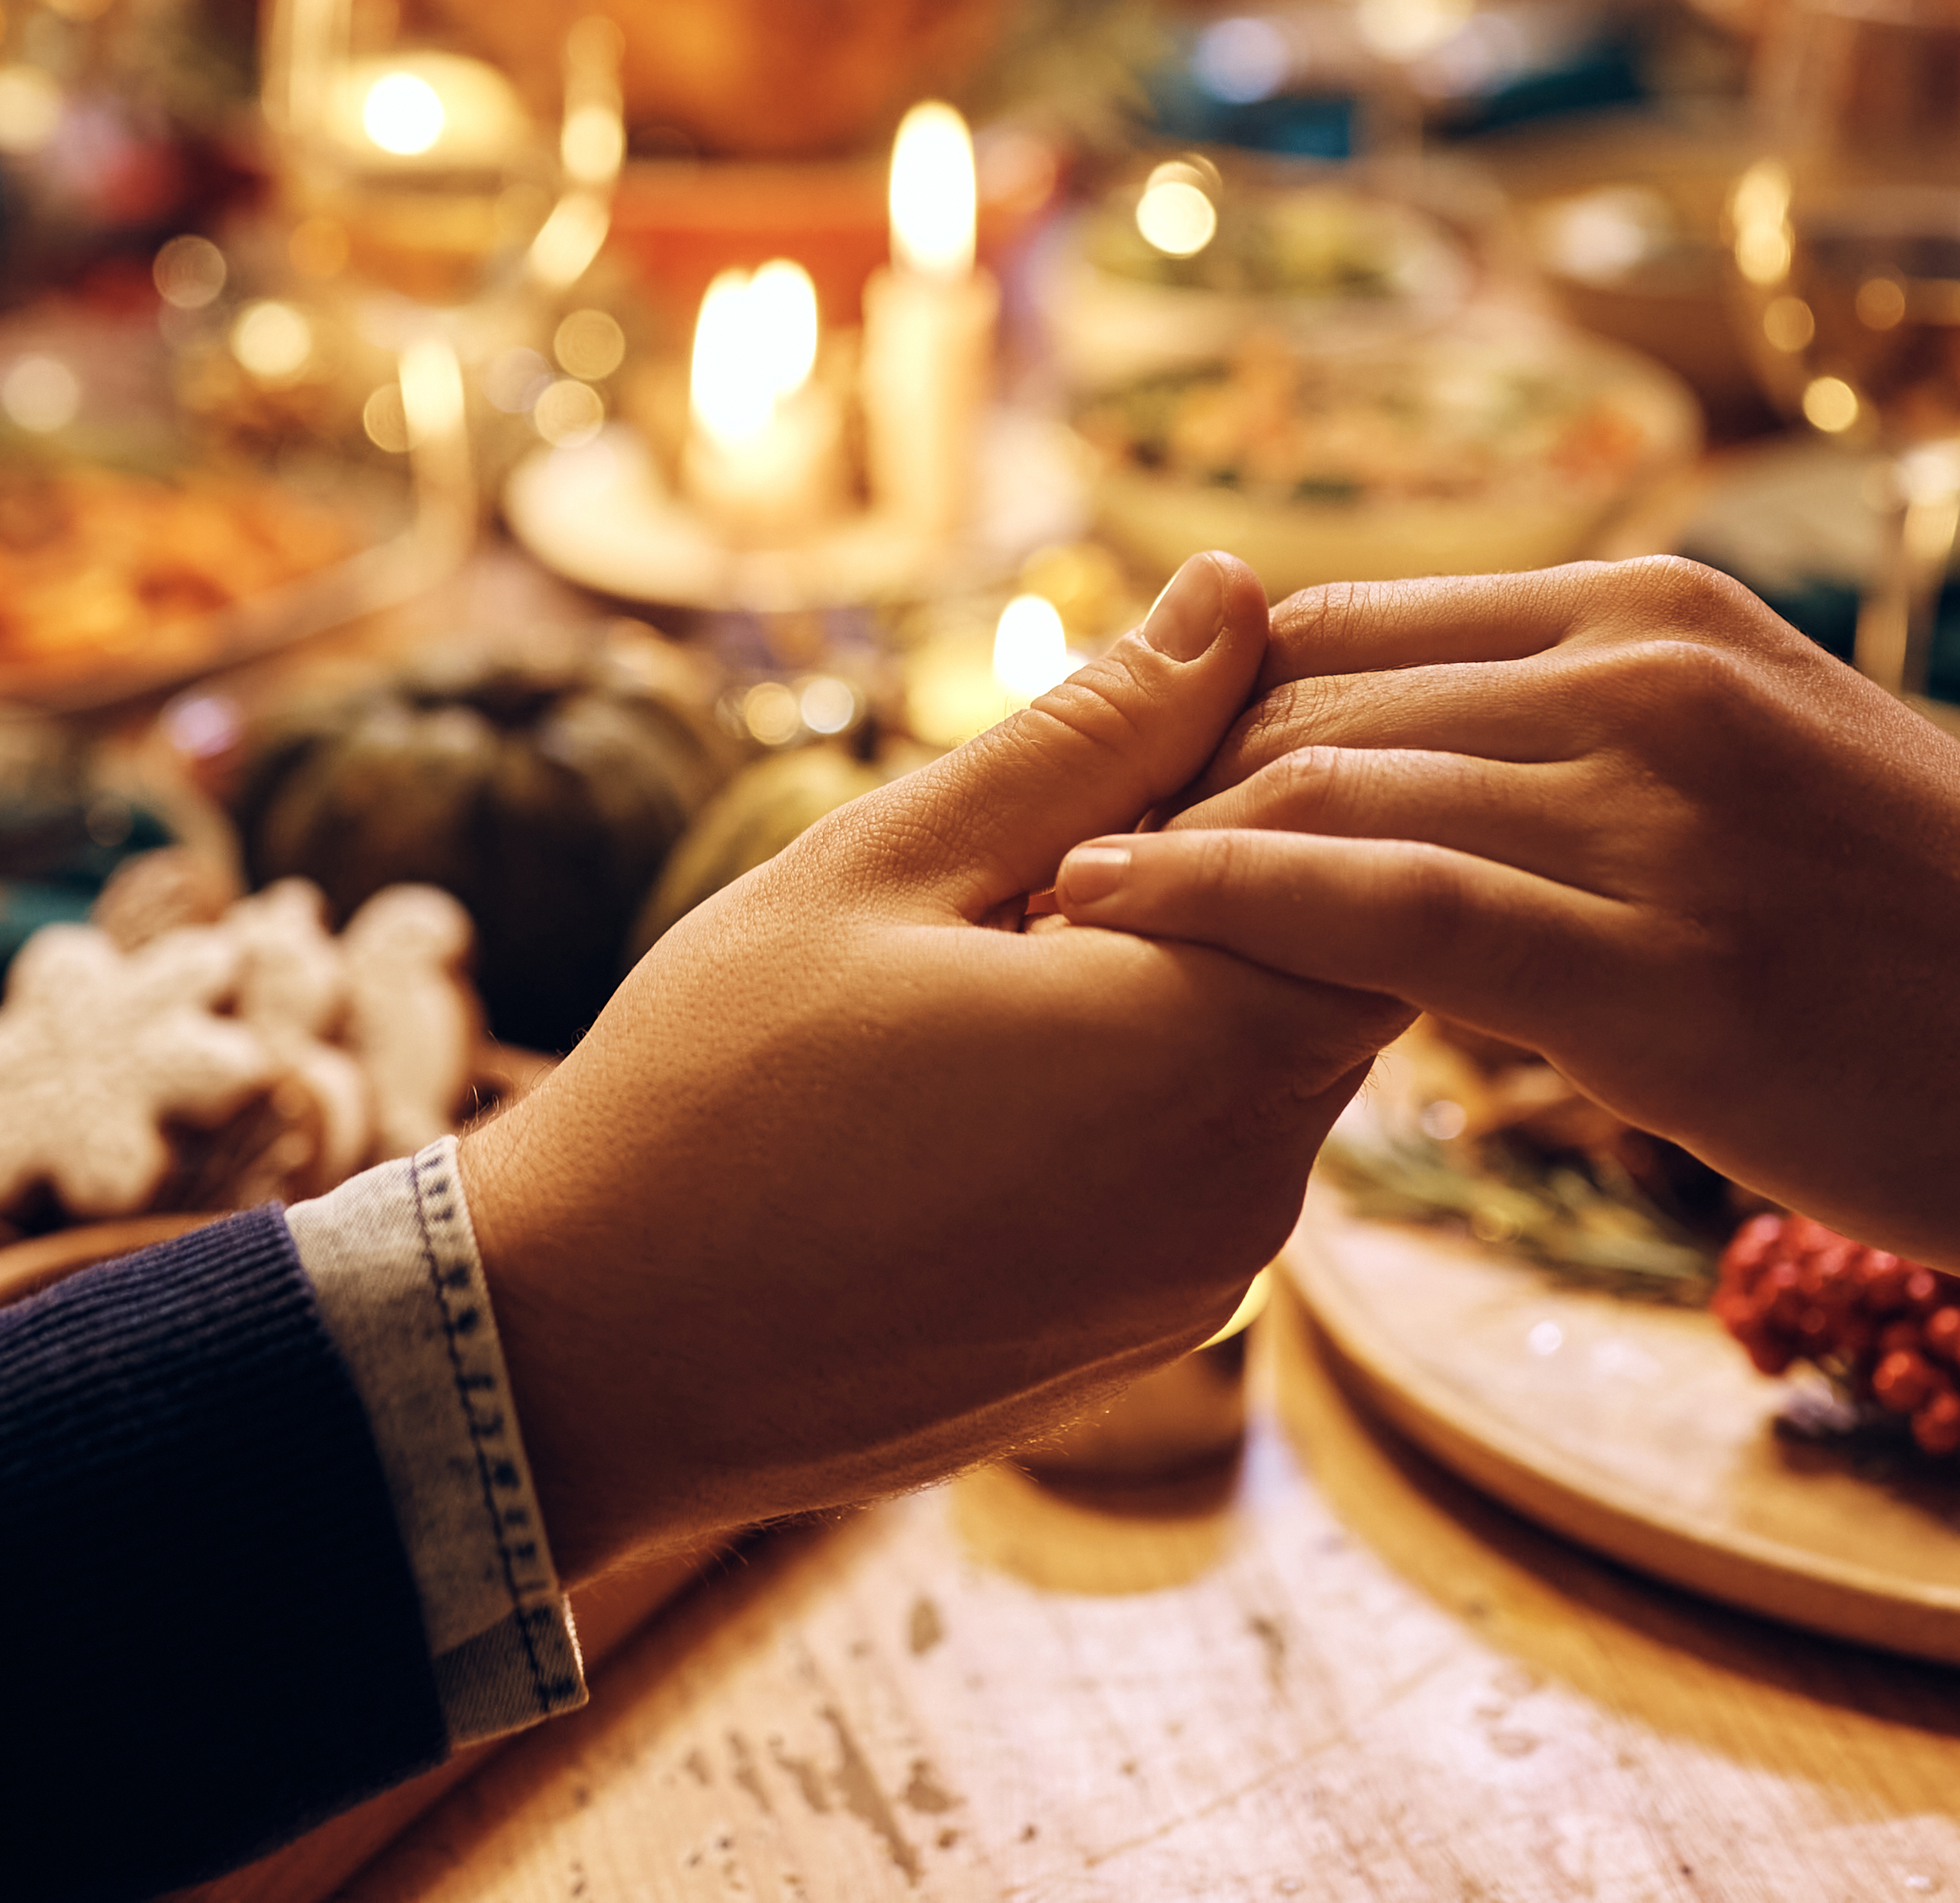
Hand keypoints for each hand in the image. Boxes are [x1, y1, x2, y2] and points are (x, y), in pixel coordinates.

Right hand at [456, 554, 1409, 1576]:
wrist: (593, 1363)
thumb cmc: (709, 1092)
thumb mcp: (883, 866)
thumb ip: (1089, 736)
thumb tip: (1234, 598)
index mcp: (1195, 1044)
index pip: (1366, 855)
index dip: (1277, 756)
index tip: (1143, 723)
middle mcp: (1247, 1182)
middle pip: (1339, 958)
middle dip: (1231, 862)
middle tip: (1049, 824)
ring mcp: (1209, 1277)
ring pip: (1273, 1058)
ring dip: (1177, 975)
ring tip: (990, 947)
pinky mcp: (1157, 1329)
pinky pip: (1207, 1160)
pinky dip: (1141, 1085)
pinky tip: (984, 1067)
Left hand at [1053, 564, 1959, 1383]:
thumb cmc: (1959, 944)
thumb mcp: (1768, 767)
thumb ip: (1598, 744)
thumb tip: (1427, 773)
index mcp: (1658, 612)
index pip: (1352, 626)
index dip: (1206, 706)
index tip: (1102, 781)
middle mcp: (1637, 673)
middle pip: (1306, 689)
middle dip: (1155, 773)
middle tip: (1027, 854)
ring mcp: (1643, 810)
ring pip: (1320, 780)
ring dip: (1158, 842)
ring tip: (1032, 906)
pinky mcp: (1646, 961)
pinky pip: (1371, 902)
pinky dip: (1212, 899)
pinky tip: (1109, 914)